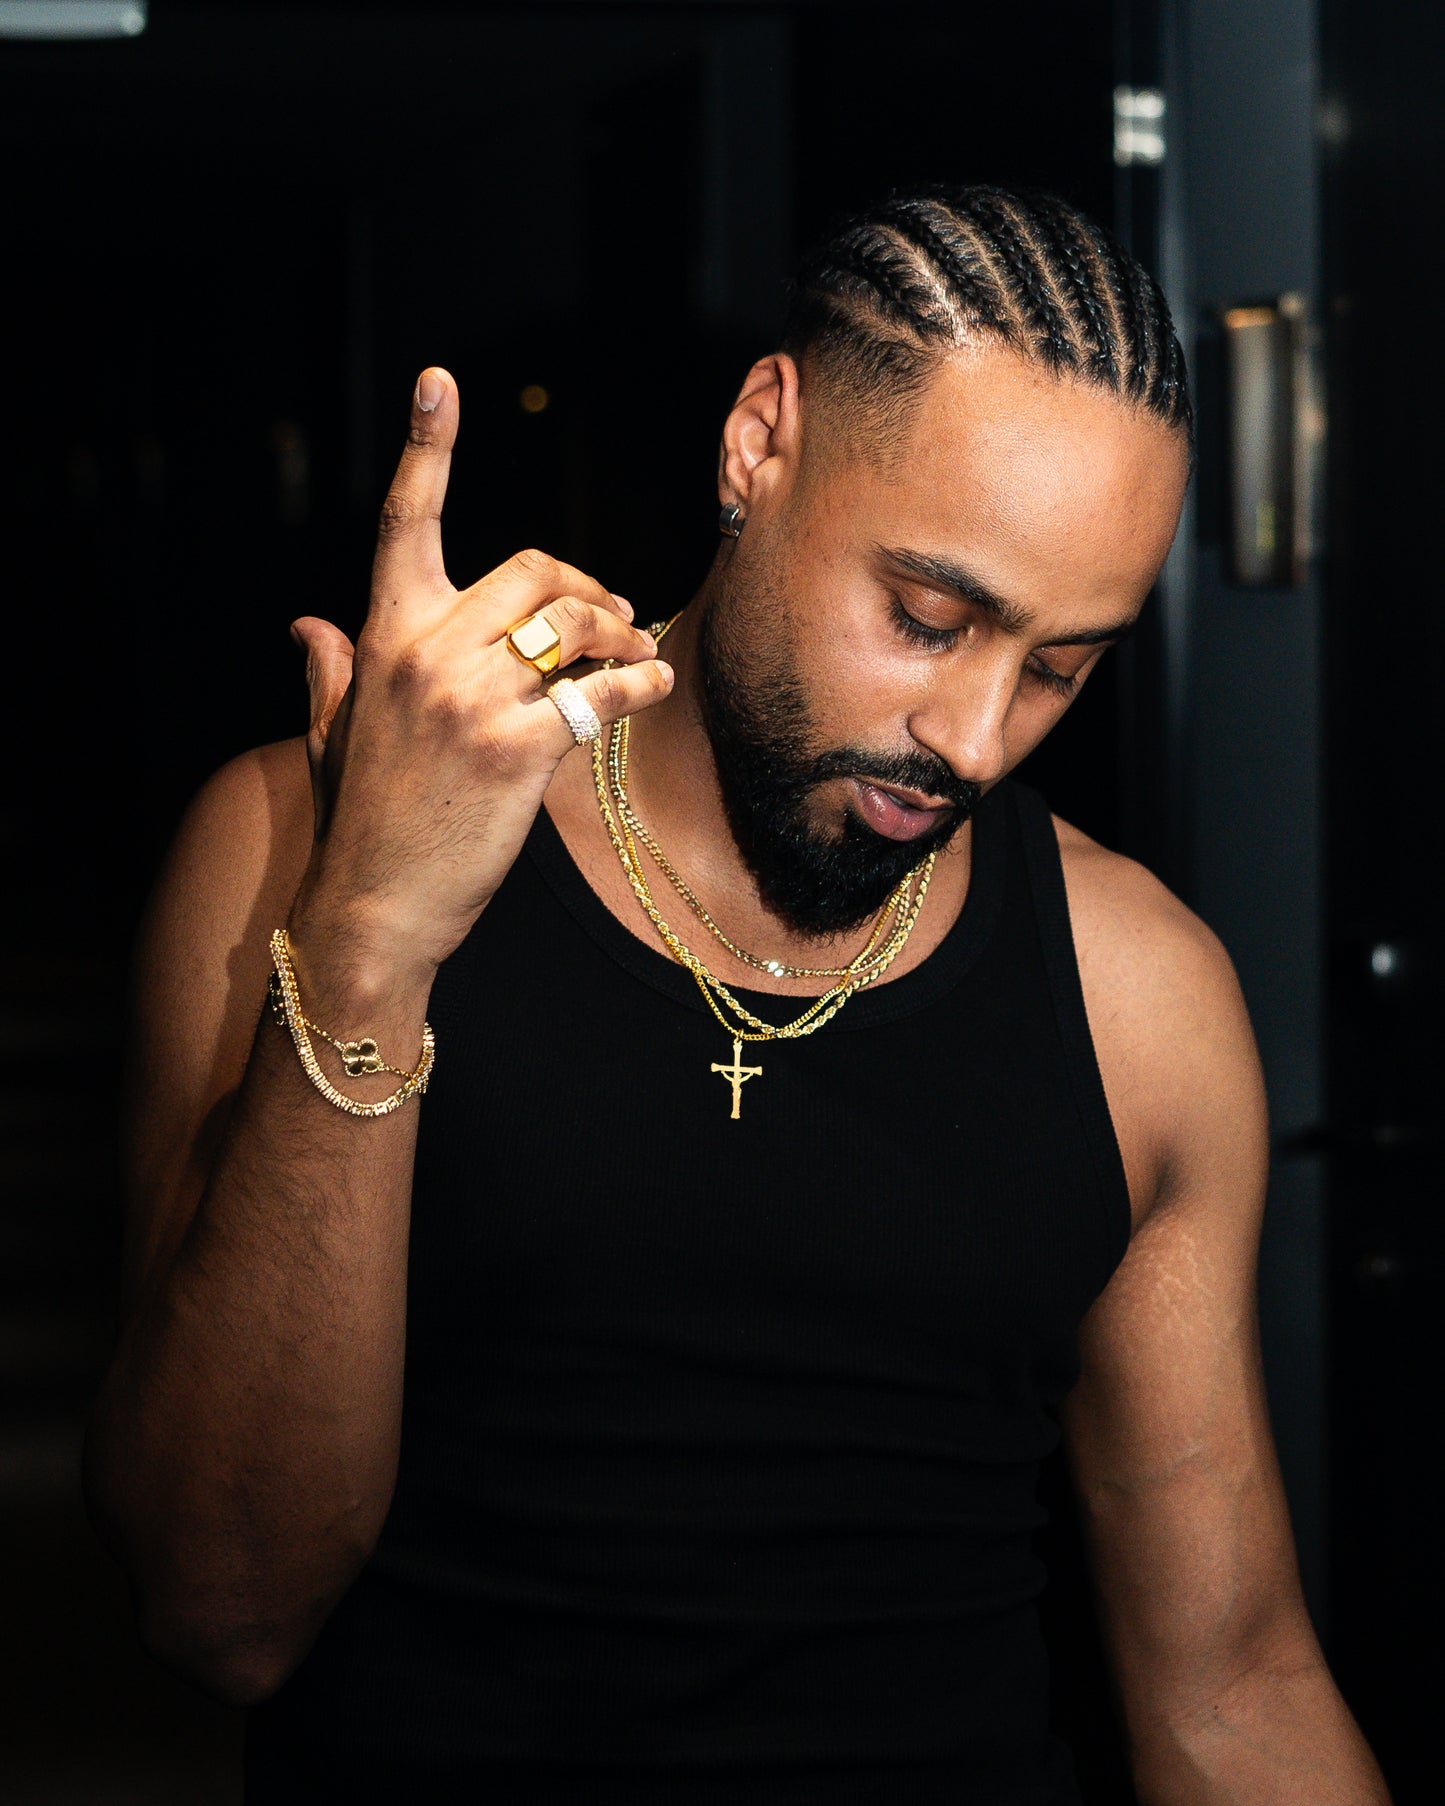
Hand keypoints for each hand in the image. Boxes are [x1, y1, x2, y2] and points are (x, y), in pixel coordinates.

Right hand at [287, 366, 670, 983]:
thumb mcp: (335, 733)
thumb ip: (333, 670)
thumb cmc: (364, 815)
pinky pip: (603, 693)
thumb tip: (306, 627)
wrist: (379, 903)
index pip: (405, 523)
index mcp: (383, 637)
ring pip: (575, 625)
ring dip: (620, 630)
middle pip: (530, 570)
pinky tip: (652, 686)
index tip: (440, 382)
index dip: (426, 448)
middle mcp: (426, 655)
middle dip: (583, 582)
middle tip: (611, 610)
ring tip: (632, 648)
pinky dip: (640, 682)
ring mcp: (473, 702)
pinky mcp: (520, 751)